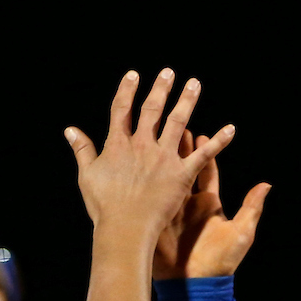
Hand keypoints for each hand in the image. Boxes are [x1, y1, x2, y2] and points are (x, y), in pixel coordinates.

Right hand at [66, 70, 233, 239]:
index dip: (127, 91)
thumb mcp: (87, 175)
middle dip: (160, 88)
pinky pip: (205, 155)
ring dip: (187, 101)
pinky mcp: (182, 174)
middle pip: (152, 110)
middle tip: (169, 72)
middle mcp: (142, 145)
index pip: (122, 110)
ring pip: (178, 122)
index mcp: (118, 145)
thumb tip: (69, 130)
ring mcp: (163, 157)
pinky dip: (219, 141)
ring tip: (195, 84)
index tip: (133, 74)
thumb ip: (82, 150)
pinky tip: (231, 128)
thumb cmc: (104, 206)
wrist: (125, 228)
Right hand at [154, 133, 270, 278]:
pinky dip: (146, 183)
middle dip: (179, 150)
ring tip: (154, 141)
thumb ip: (251, 207)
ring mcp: (172, 211)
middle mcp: (189, 204)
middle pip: (184, 170)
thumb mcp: (241, 232)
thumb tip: (267, 184)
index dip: (204, 153)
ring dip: (161, 161)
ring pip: (166, 180)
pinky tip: (137, 166)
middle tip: (175, 127)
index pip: (206, 171)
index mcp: (209, 203)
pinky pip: (152, 199)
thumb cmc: (222, 260)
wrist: (196, 285)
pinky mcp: (157, 220)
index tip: (200, 134)